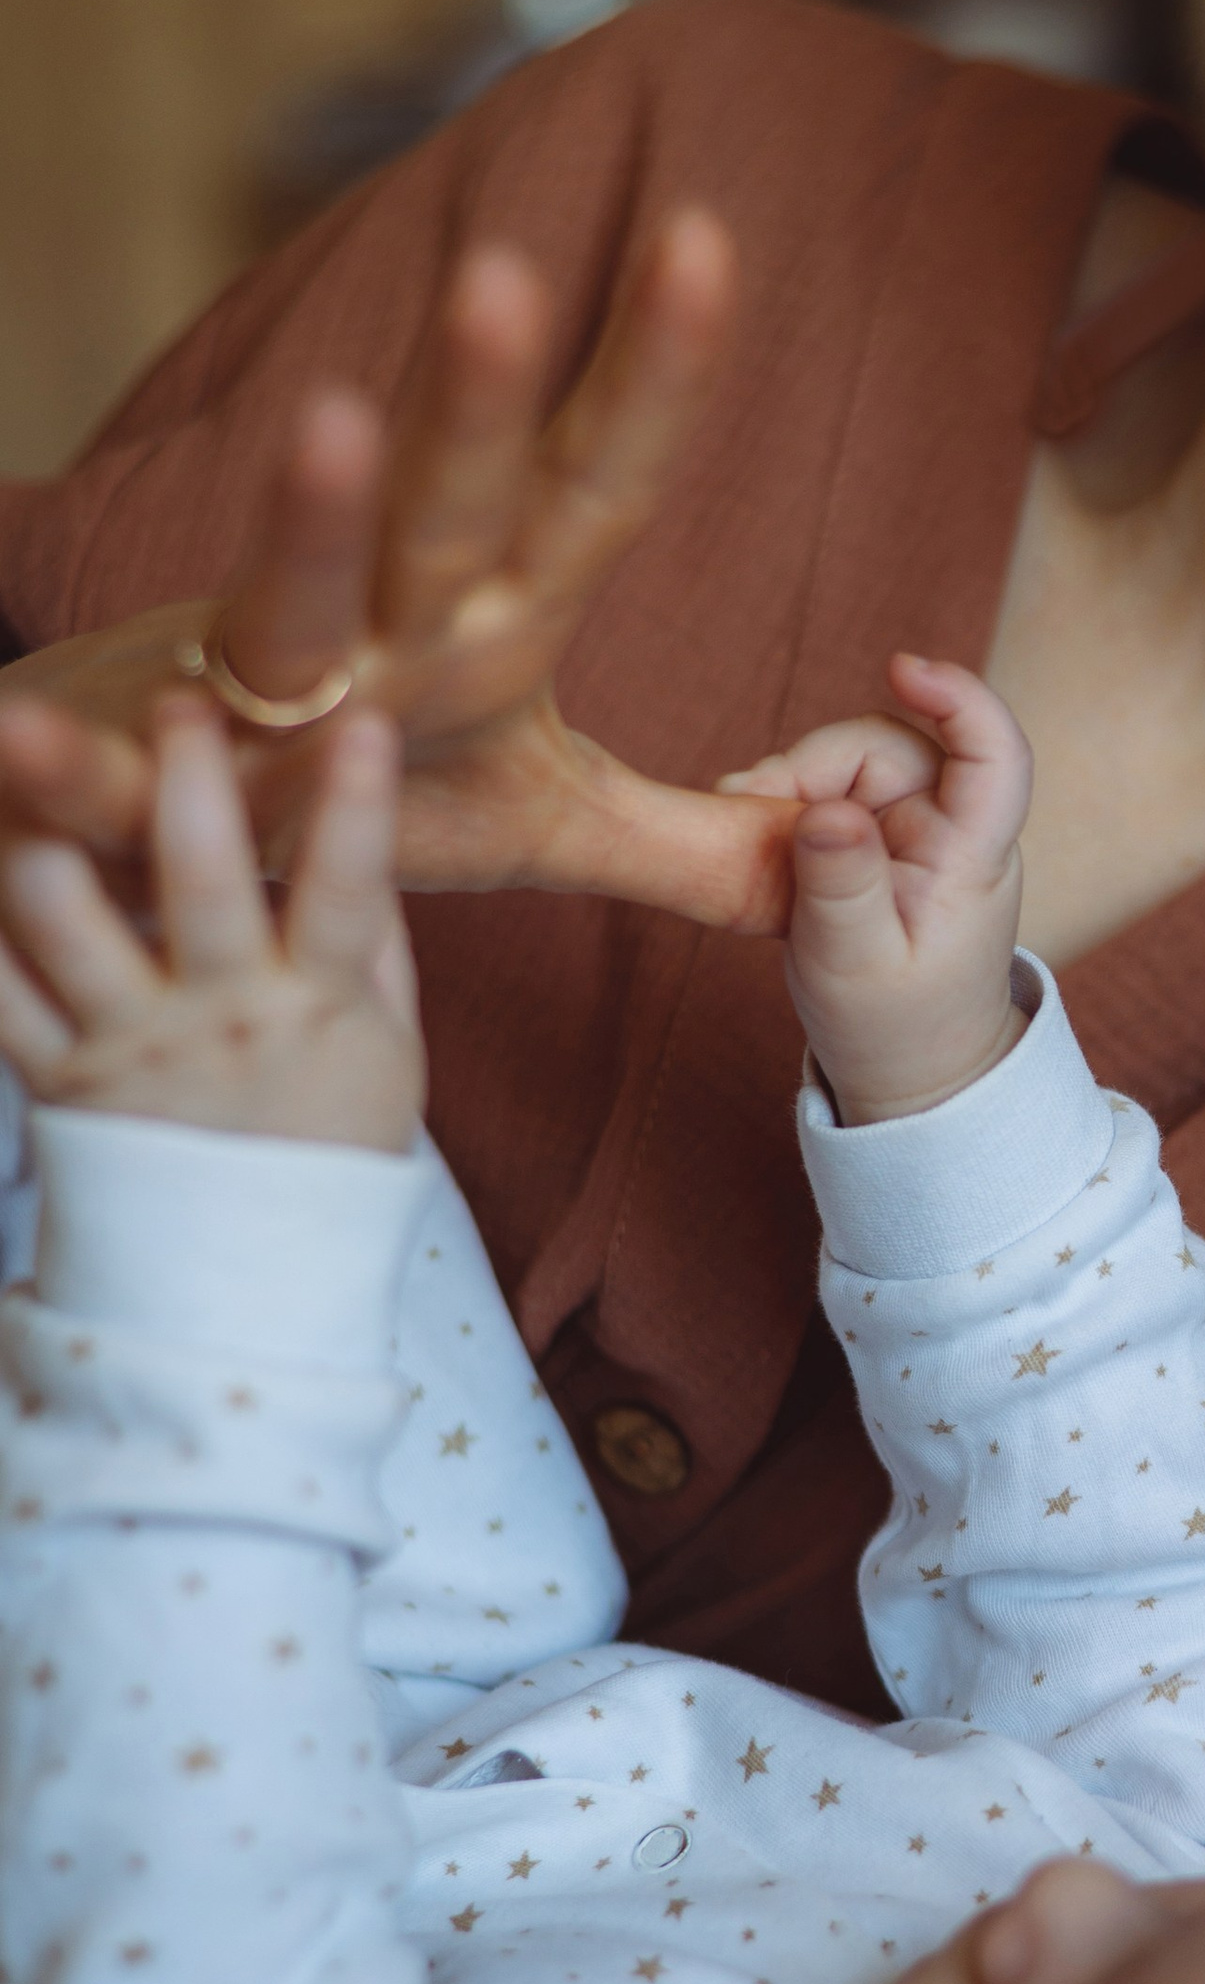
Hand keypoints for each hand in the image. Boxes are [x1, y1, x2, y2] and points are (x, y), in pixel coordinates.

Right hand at [0, 212, 805, 930]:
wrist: (151, 821)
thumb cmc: (359, 798)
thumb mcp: (534, 825)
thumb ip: (682, 840)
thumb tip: (830, 849)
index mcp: (489, 623)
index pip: (593, 489)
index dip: (652, 377)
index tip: (707, 234)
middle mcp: (383, 630)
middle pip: (449, 504)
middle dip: (479, 399)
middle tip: (510, 271)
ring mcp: (253, 688)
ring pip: (291, 596)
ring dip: (307, 511)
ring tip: (329, 416)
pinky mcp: (134, 770)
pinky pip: (101, 774)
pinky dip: (59, 758)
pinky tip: (19, 734)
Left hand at [0, 692, 421, 1152]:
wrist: (251, 1283)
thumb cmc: (327, 1146)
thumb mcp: (387, 1050)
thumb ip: (372, 944)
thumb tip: (364, 827)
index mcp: (317, 1006)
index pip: (350, 892)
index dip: (359, 806)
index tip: (364, 721)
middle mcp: (224, 1020)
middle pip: (200, 882)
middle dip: (188, 779)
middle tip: (178, 699)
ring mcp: (133, 1050)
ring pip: (66, 922)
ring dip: (43, 829)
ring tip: (34, 758)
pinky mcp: (60, 1082)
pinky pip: (3, 991)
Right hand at [749, 656, 1029, 1123]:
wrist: (910, 1070)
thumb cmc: (896, 1026)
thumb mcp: (855, 965)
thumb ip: (840, 888)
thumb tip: (824, 811)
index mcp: (971, 859)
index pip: (995, 757)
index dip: (960, 699)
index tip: (903, 667)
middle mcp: (949, 829)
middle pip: (889, 747)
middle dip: (813, 763)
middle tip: (748, 804)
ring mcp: (911, 830)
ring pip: (848, 764)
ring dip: (791, 785)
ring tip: (745, 830)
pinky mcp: (874, 838)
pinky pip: (827, 792)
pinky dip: (786, 805)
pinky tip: (754, 835)